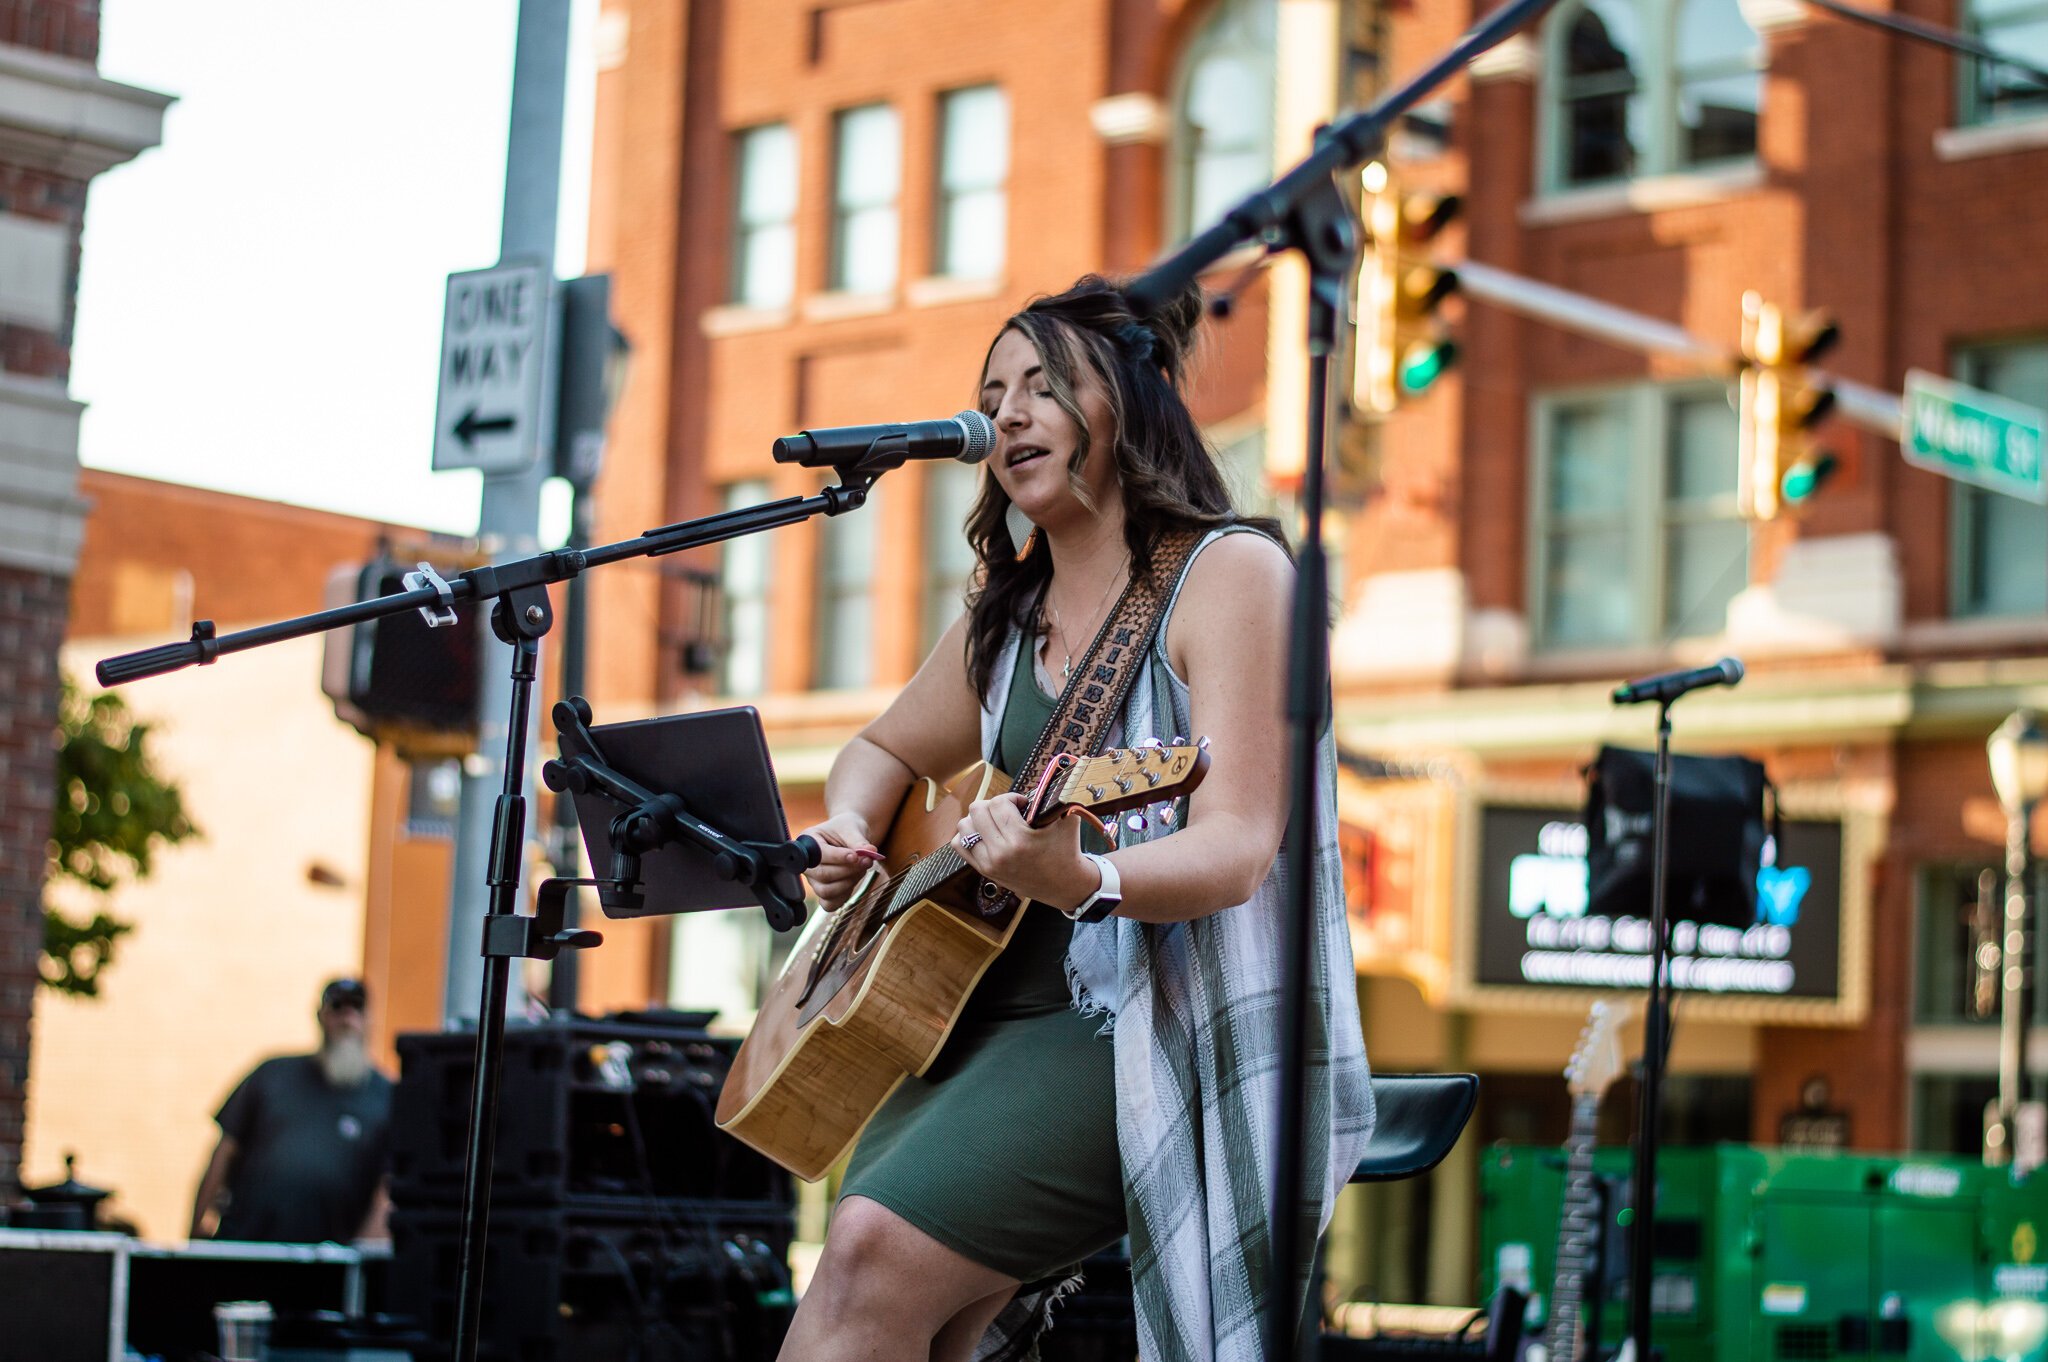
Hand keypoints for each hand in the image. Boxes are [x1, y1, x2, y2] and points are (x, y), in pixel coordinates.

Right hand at [800, 811, 884, 911]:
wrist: (849, 836)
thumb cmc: (847, 829)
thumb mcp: (853, 828)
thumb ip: (859, 841)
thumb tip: (870, 852)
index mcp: (808, 840)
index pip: (819, 854)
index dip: (838, 857)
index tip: (856, 856)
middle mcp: (806, 862)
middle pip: (822, 875)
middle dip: (847, 870)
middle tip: (866, 861)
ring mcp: (813, 879)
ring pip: (826, 891)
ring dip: (848, 882)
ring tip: (861, 869)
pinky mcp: (822, 891)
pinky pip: (829, 904)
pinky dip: (843, 897)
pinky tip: (853, 881)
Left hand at [954, 793, 1096, 911]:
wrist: (1064, 885)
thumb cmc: (1066, 849)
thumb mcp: (1067, 819)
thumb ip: (1059, 795)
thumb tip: (1054, 773)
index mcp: (1020, 840)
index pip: (998, 803)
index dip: (1011, 797)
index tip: (1023, 804)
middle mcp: (1000, 853)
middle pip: (977, 810)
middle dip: (994, 805)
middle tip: (1009, 812)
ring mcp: (989, 863)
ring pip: (964, 825)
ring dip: (979, 819)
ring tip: (996, 822)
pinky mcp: (984, 870)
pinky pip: (959, 844)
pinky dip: (969, 834)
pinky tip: (986, 833)